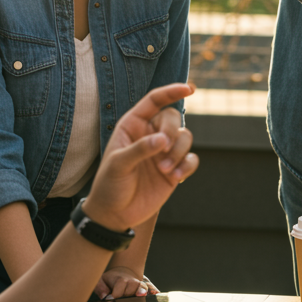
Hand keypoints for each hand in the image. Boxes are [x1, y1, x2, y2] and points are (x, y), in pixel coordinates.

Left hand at [83, 83, 197, 231]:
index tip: (189, 88)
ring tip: (165, 171)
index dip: (171, 91)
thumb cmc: (110, 184)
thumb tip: (163, 140)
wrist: (115, 214)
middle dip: (172, 132)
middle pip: (173, 117)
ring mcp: (163, 152)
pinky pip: (191, 158)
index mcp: (133, 125)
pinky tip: (175, 179)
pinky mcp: (174, 169)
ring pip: (184, 137)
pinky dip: (187, 166)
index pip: (154, 101)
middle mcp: (150, 134)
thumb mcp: (118, 164)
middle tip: (164, 150)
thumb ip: (140, 149)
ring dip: (179, 152)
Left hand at [95, 266, 157, 300]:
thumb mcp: (101, 281)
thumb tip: (104, 296)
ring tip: (142, 295)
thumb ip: (100, 288)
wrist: (121, 272)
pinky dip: (153, 290)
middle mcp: (131, 281)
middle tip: (126, 299)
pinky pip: (151, 288)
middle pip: (132, 285)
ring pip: (142, 285)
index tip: (111, 299)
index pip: (119, 286)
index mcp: (120, 280)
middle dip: (130, 292)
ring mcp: (139, 284)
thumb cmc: (109, 280)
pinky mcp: (146, 287)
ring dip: (142, 290)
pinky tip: (155, 294)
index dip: (116, 293)